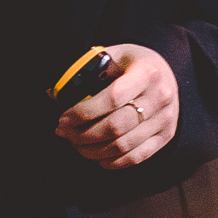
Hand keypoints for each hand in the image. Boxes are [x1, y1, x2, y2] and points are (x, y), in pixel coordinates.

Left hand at [54, 42, 179, 171]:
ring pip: (123, 146)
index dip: (84, 112)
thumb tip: (52, 93)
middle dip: (83, 135)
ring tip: (75, 144)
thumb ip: (86, 72)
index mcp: (147, 72)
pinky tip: (94, 155)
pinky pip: (135, 157)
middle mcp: (161, 97)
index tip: (63, 118)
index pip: (112, 98)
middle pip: (116, 126)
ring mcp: (166, 120)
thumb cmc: (132, 63)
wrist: (166, 72)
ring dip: (92, 150)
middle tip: (63, 132)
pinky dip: (111, 161)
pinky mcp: (166, 136)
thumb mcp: (113, 55)